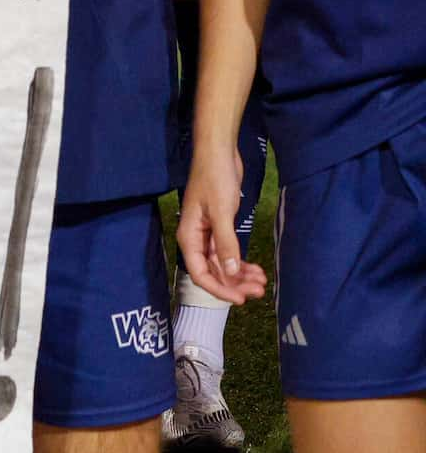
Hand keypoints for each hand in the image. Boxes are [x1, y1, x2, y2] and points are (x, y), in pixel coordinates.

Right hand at [177, 143, 268, 304]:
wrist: (219, 154)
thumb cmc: (215, 179)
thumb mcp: (221, 211)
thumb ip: (226, 243)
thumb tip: (231, 273)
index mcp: (189, 236)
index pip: (200, 273)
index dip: (219, 288)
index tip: (241, 298)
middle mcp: (197, 239)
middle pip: (213, 271)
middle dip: (235, 283)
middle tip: (259, 291)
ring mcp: (208, 234)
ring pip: (223, 264)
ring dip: (240, 274)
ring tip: (262, 282)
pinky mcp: (220, 227)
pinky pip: (229, 252)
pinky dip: (241, 262)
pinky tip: (256, 268)